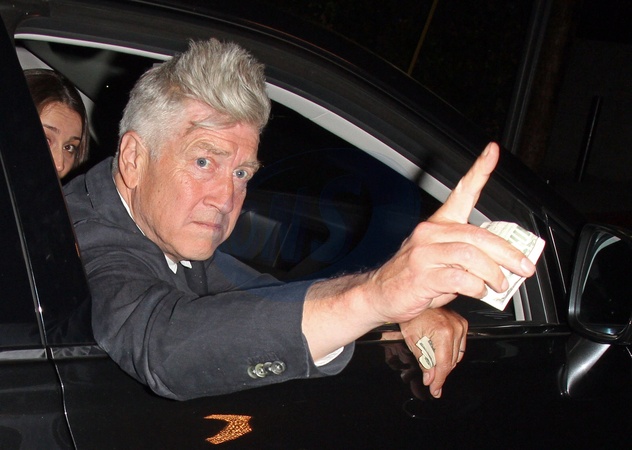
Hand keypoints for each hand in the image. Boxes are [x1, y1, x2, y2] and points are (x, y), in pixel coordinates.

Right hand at [367, 142, 535, 322]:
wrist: (379, 293)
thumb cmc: (413, 277)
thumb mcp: (443, 262)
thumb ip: (470, 260)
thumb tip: (502, 268)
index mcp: (438, 225)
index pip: (461, 192)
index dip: (479, 170)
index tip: (493, 151)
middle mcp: (431, 233)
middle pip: (477, 235)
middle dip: (508, 253)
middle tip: (524, 268)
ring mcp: (424, 252)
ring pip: (471, 255)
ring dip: (493, 273)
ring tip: (499, 284)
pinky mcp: (422, 275)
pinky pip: (460, 278)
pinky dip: (476, 287)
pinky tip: (478, 291)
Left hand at [399, 308, 467, 397]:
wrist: (415, 299)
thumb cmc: (412, 316)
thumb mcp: (413, 340)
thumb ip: (424, 361)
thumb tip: (430, 378)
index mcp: (443, 332)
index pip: (443, 364)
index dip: (438, 380)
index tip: (435, 390)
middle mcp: (455, 328)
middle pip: (451, 362)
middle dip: (440, 373)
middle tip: (431, 381)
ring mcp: (460, 325)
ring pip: (457, 356)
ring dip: (445, 363)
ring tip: (432, 364)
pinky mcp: (462, 324)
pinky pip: (460, 347)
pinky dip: (451, 353)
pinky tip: (440, 354)